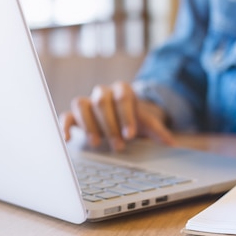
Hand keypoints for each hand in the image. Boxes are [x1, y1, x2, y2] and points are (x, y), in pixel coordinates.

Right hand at [59, 81, 175, 151]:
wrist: (119, 118)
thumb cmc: (132, 120)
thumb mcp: (145, 123)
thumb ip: (157, 131)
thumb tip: (171, 143)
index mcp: (122, 90)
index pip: (122, 97)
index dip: (125, 115)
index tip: (129, 134)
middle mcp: (102, 93)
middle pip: (101, 101)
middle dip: (110, 125)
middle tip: (118, 146)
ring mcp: (87, 102)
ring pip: (81, 104)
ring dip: (89, 124)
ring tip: (96, 144)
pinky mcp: (74, 114)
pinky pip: (65, 115)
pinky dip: (65, 126)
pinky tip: (68, 139)